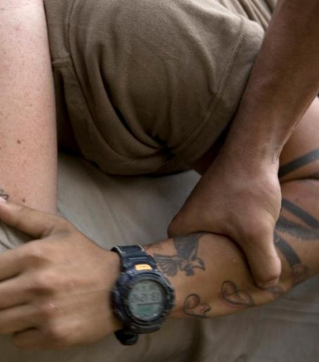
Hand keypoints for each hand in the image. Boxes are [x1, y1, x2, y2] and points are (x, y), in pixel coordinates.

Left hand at [0, 194, 120, 349]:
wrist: (124, 288)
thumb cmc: (84, 256)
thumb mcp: (56, 228)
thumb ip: (20, 214)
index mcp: (33, 255)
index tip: (2, 275)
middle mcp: (37, 284)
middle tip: (7, 294)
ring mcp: (46, 313)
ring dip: (5, 317)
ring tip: (18, 309)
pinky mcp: (56, 336)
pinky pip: (19, 341)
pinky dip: (23, 334)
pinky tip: (34, 322)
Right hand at [168, 154, 281, 287]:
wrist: (253, 152)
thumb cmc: (245, 188)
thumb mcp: (256, 232)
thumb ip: (262, 263)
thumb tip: (268, 284)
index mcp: (180, 232)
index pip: (184, 269)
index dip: (202, 283)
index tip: (220, 296)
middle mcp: (186, 225)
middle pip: (203, 261)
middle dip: (222, 274)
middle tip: (240, 288)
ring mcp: (202, 217)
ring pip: (218, 248)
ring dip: (234, 259)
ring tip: (250, 273)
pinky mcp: (219, 211)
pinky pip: (227, 238)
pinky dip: (241, 246)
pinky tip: (256, 254)